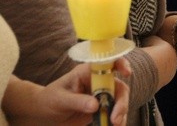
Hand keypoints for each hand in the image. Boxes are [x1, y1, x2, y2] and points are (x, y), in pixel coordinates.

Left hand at [5, 60, 130, 125]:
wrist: (44, 113)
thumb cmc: (49, 99)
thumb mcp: (60, 99)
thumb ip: (77, 101)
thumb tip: (95, 105)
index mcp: (88, 72)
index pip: (109, 63)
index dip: (121, 64)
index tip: (127, 73)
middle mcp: (99, 81)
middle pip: (119, 87)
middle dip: (121, 102)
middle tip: (115, 118)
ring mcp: (102, 95)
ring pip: (120, 101)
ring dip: (121, 113)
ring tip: (115, 125)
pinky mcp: (101, 108)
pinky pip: (114, 112)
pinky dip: (117, 120)